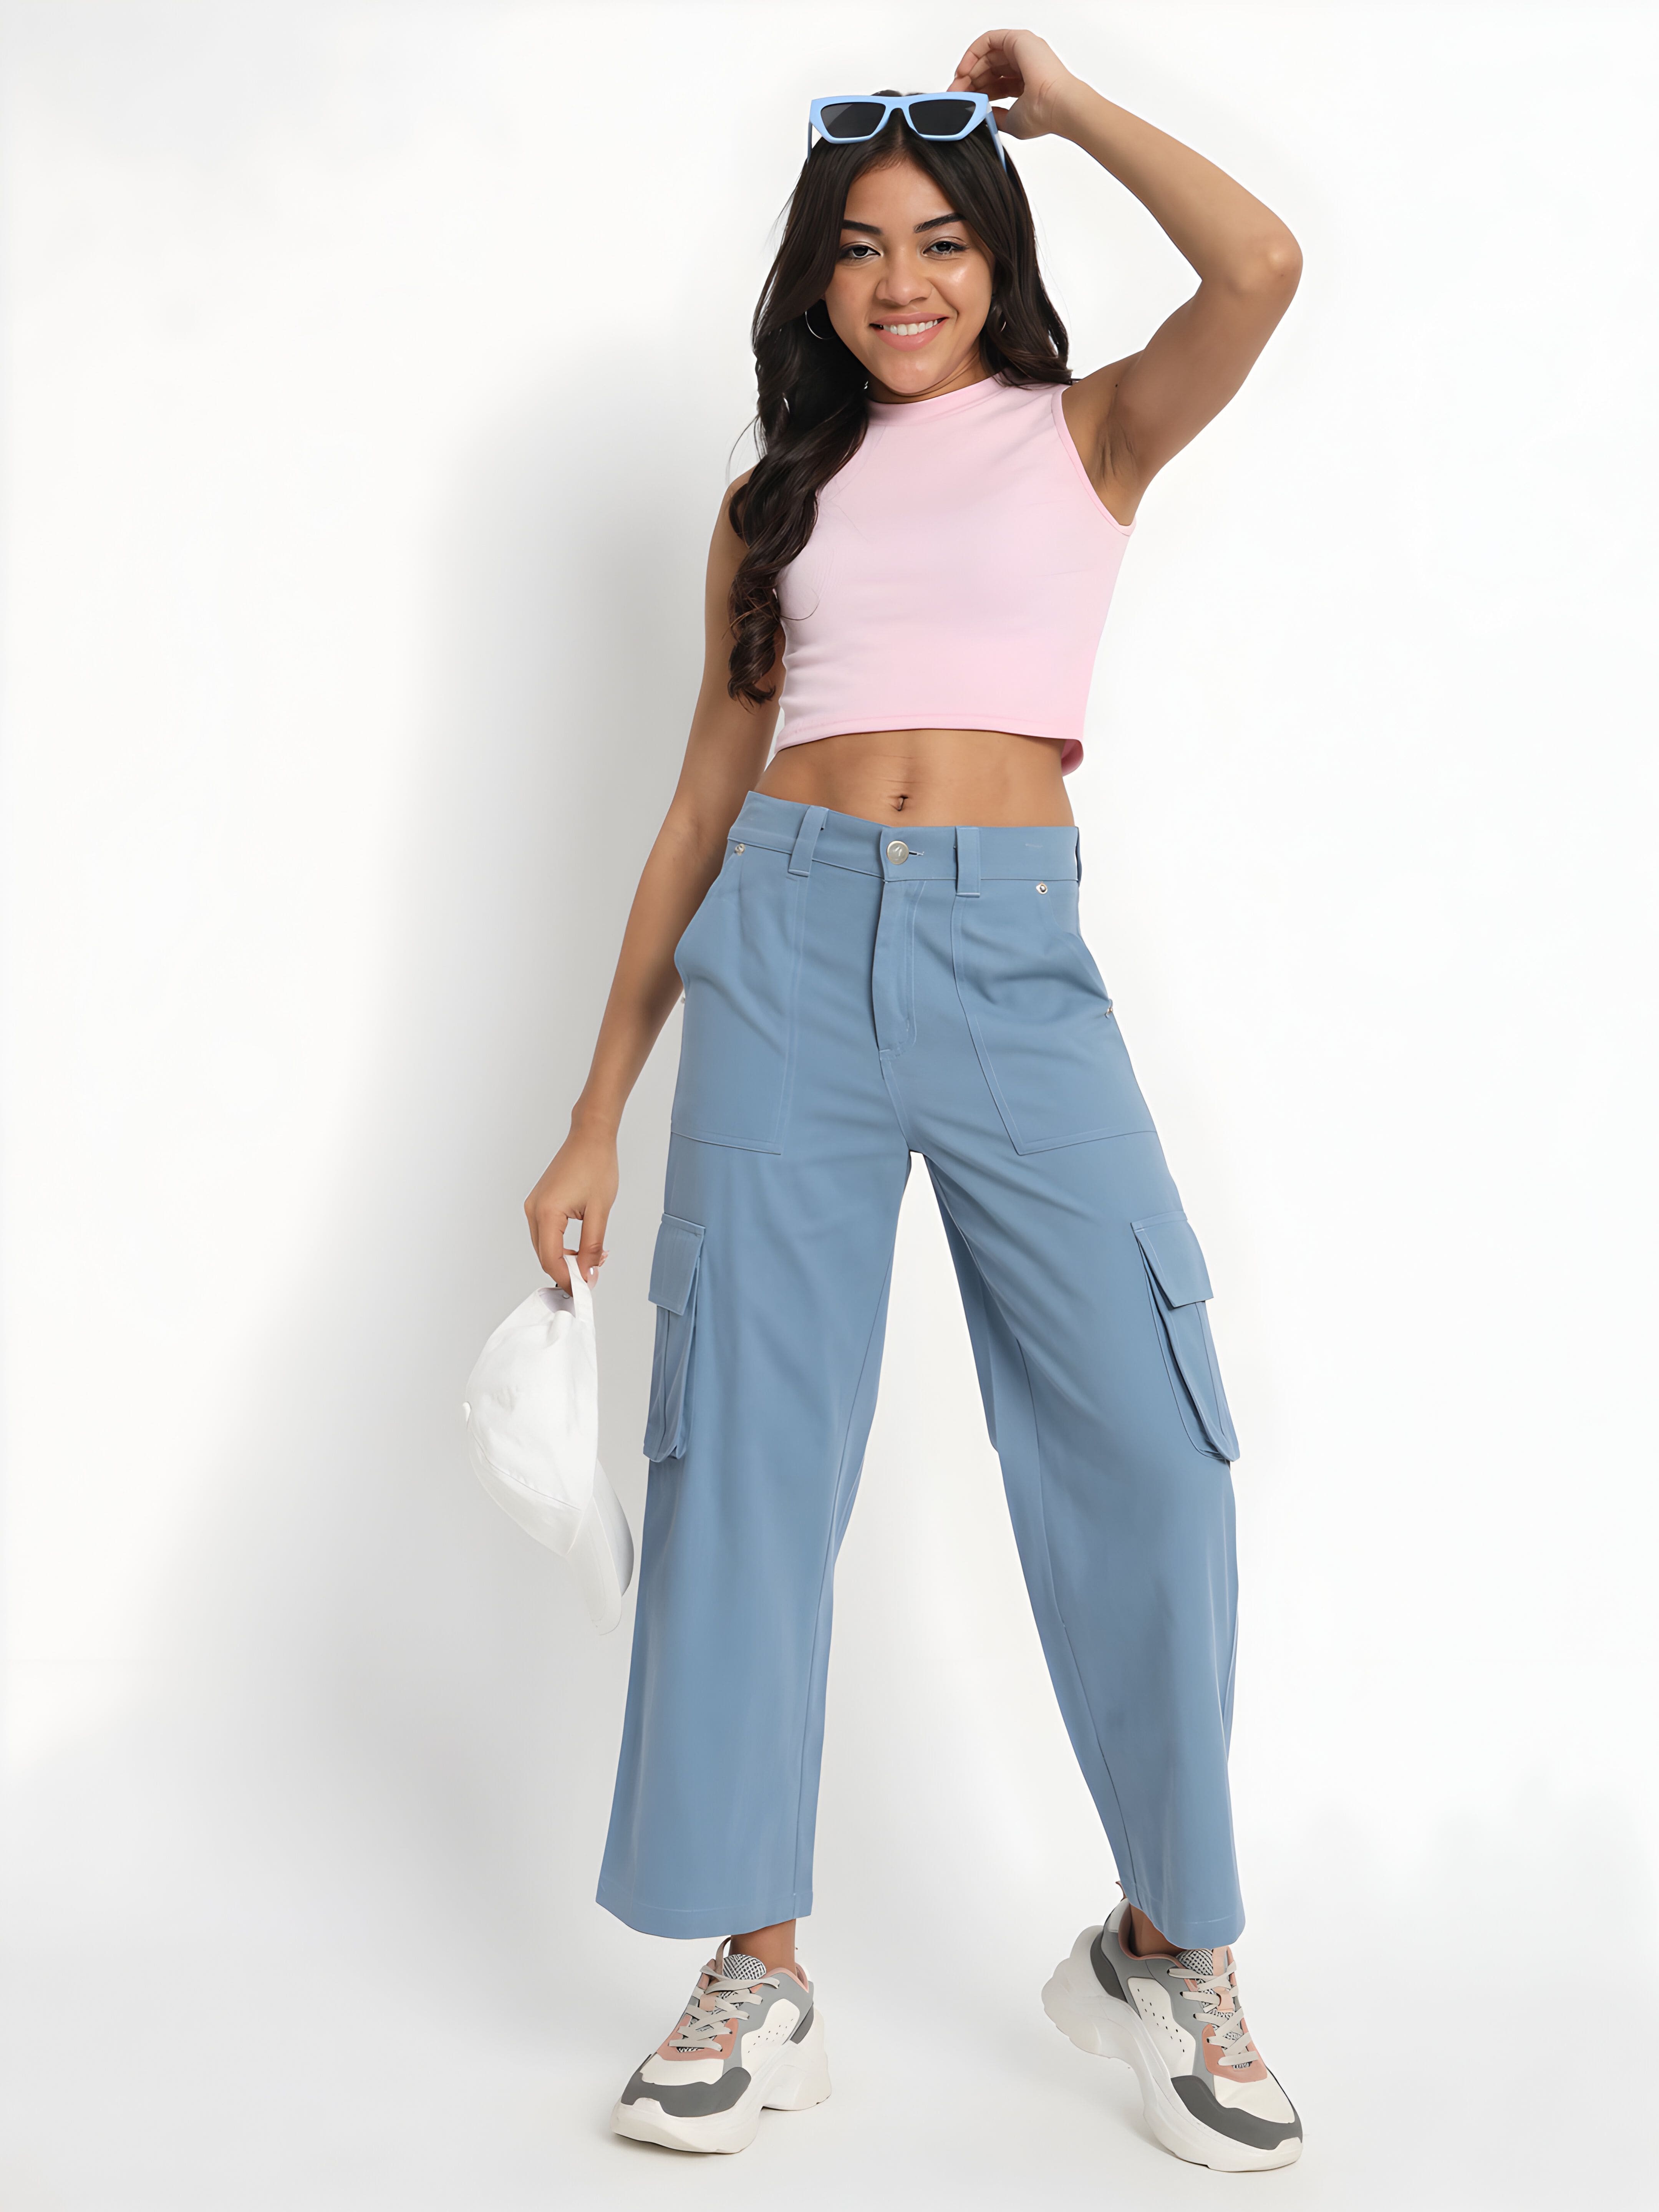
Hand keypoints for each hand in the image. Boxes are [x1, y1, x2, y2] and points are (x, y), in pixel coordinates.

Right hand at [524, 1125, 617, 1293]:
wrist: (590, 1137)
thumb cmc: (596, 1165)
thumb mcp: (600, 1211)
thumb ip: (593, 1246)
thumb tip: (588, 1273)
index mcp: (547, 1212)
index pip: (550, 1259)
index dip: (567, 1279)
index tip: (584, 1289)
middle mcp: (534, 1210)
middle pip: (545, 1256)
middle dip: (568, 1270)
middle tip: (594, 1274)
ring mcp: (534, 1206)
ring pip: (545, 1246)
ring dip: (566, 1258)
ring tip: (594, 1257)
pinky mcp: (540, 1203)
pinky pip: (546, 1233)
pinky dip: (562, 1245)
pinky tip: (583, 1245)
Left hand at [949, 27, 1076, 141]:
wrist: (1057, 106)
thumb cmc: (1043, 115)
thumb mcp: (1010, 121)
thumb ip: (994, 115)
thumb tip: (980, 114)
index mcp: (1026, 81)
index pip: (995, 83)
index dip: (977, 92)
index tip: (964, 104)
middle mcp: (1024, 63)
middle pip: (988, 68)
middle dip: (969, 82)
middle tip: (956, 96)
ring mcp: (1022, 50)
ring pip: (987, 55)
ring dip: (969, 69)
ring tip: (958, 86)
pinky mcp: (1017, 40)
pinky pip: (988, 40)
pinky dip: (973, 52)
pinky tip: (964, 70)